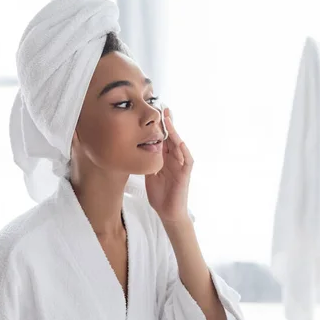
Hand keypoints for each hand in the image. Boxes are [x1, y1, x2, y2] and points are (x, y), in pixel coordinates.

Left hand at [145, 107, 193, 224]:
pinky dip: (183, 151)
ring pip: (179, 144)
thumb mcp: (148, 172)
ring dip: (174, 132)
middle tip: (162, 108)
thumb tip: (132, 149)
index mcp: (164, 157)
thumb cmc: (159, 193)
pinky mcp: (186, 173)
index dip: (158, 126)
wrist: (167, 212)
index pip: (162, 137)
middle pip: (171, 137)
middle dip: (167, 123)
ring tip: (169, 120)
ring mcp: (181, 165)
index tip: (152, 112)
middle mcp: (174, 158)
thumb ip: (144, 160)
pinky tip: (179, 142)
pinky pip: (187, 160)